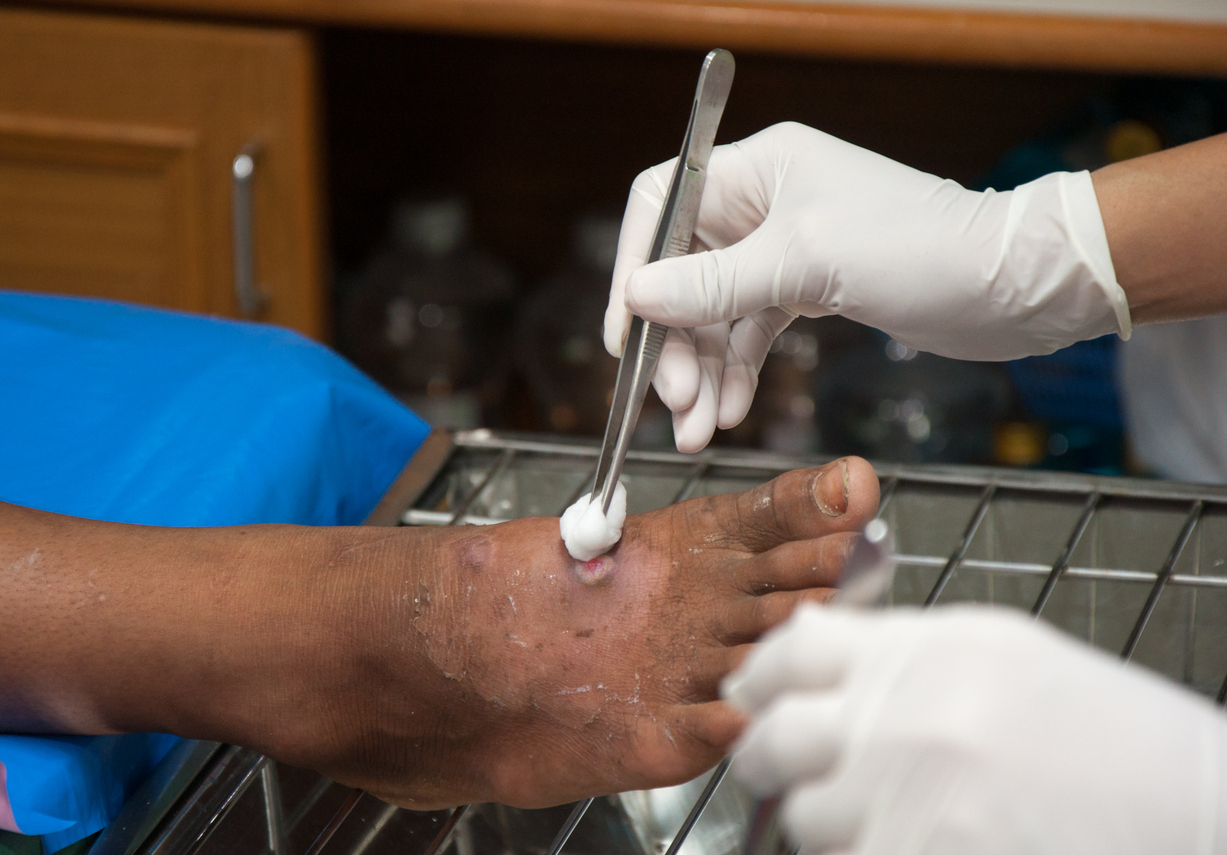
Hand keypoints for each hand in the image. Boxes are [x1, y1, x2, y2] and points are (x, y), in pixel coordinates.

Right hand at [604, 122, 1130, 451]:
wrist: (1011, 287)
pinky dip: (739, 374)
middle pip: (682, 273)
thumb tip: (637, 295)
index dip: (632, 269)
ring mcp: (783, 252)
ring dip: (702, 373)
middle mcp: (763, 205)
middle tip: (673, 403)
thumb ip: (714, 282)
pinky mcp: (807, 291)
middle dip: (673, 343)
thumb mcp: (806, 262)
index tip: (626, 337)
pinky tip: (731, 414)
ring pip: (715, 314)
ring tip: (697, 431)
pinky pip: (751, 335)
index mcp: (758, 170)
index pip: (660, 207)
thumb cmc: (920, 249)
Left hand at [722, 604, 1226, 854]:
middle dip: (770, 757)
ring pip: (805, 821)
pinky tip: (908, 841)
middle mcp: (903, 717)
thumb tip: (807, 661)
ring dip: (829, 823)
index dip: (760, 676)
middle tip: (784, 767)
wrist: (1200, 807)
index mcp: (924, 649)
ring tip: (886, 817)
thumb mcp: (999, 655)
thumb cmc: (1109, 735)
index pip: (792, 649)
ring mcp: (907, 799)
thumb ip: (899, 652)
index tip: (750, 695)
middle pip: (774, 738)